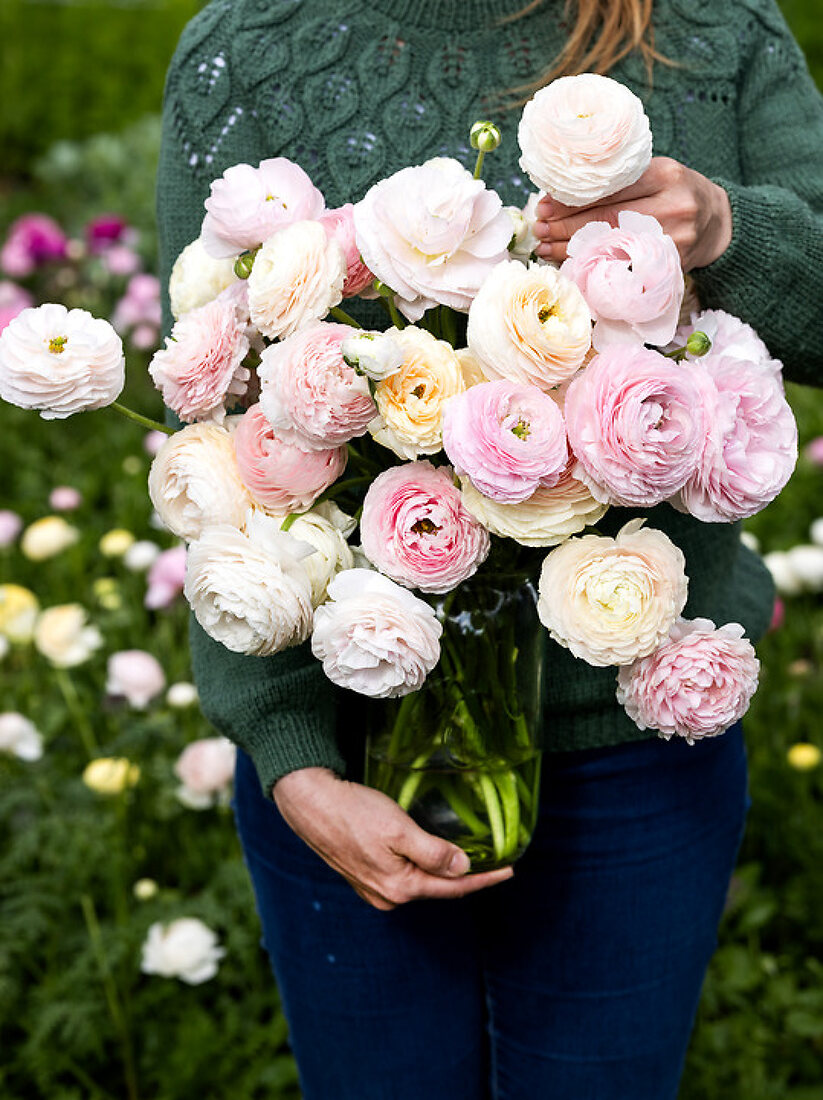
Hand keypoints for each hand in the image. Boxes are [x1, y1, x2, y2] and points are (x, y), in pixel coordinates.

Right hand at [273, 767, 513, 909]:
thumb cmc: (353, 812)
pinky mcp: (362, 874)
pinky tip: (427, 854)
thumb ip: (433, 853)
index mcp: (398, 888)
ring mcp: (372, 887)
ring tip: (465, 858)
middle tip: (493, 861)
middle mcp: (386, 895)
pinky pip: (401, 874)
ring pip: (417, 880)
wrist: (309, 802)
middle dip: (463, 876)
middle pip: (435, 886)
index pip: (452, 887)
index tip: (509, 870)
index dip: (483, 878)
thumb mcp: (400, 830)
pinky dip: (419, 866)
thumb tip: (463, 868)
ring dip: (440, 871)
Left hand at [533, 156, 732, 271]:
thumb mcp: (657, 175)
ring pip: (611, 247)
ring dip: (572, 250)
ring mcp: (673, 240)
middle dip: (565, 226)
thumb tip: (560, 195)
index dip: (572, 201)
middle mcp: (672, 206)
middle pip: (607, 220)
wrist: (717, 224)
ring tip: (545, 247)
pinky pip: (623, 269)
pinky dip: (593, 267)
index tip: (544, 205)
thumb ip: (620, 182)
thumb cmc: (676, 195)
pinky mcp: (669, 266)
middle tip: (539, 229)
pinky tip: (571, 266)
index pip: (609, 189)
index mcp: (665, 175)